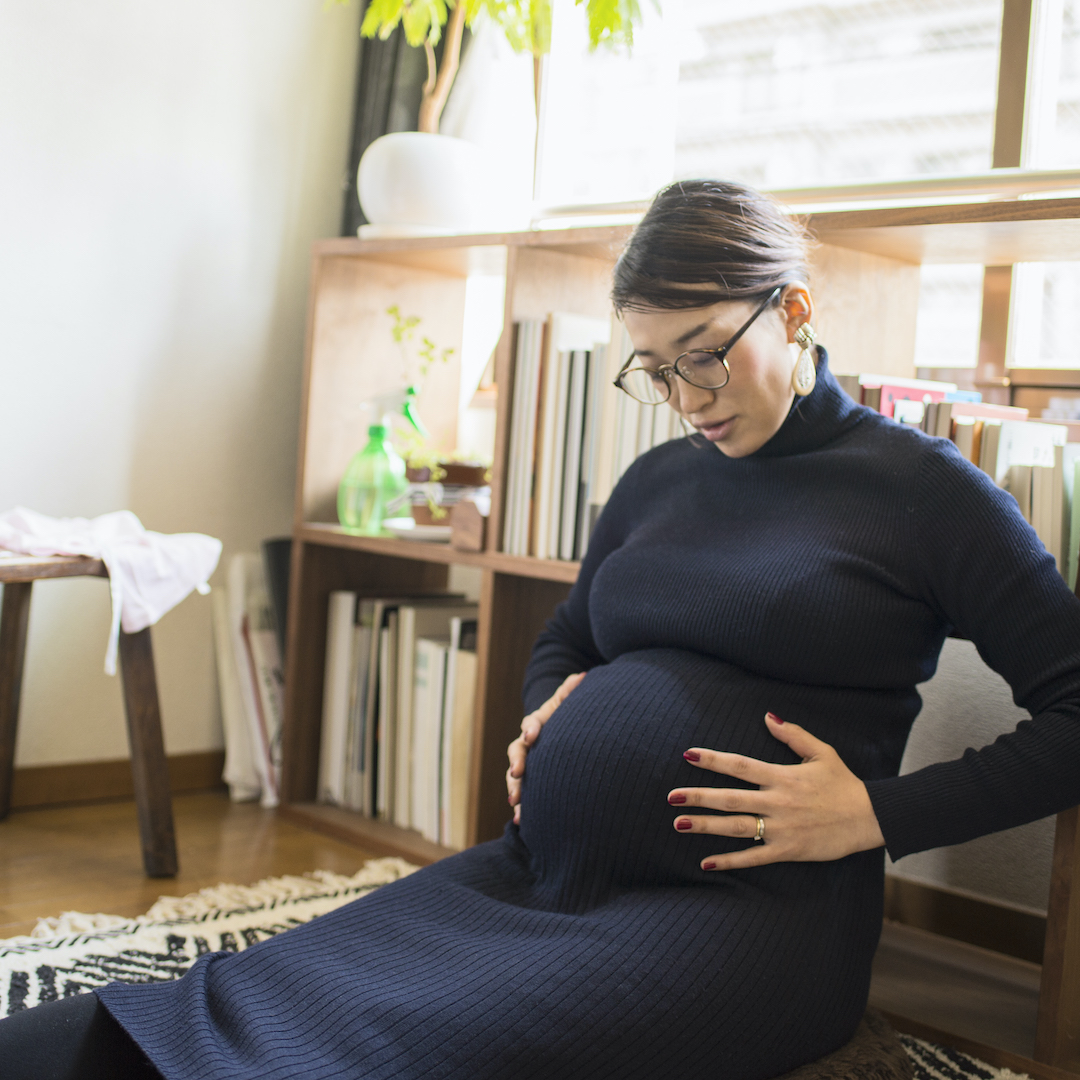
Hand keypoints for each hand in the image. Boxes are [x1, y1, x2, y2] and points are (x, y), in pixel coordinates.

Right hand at [506, 672, 585, 824]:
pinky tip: (522, 822)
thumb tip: (583, 676)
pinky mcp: (532, 784)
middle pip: (516, 753)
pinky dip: (522, 808)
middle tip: (518, 773)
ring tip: (516, 803)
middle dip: (516, 763)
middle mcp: (527, 746)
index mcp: (536, 725)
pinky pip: (524, 796)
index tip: (532, 734)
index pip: (530, 724)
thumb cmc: (566, 718)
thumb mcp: (568, 703)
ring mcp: (527, 766)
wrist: (563, 737)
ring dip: (515, 789)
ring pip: (515, 777)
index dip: (530, 728)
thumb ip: (571, 691)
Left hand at [668, 712, 884, 870]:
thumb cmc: (844, 784)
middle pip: (730, 798)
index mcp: (782, 776)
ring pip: (737, 827)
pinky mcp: (788, 850)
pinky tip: (707, 863)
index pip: (739, 766)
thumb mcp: (821, 752)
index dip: (712, 760)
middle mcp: (777, 801)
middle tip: (671, 797)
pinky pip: (754, 857)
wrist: (870, 817)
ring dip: (706, 826)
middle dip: (698, 796)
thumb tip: (768, 716)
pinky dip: (730, 861)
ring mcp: (781, 827)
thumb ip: (793, 734)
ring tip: (679, 824)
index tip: (688, 755)